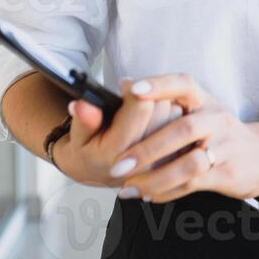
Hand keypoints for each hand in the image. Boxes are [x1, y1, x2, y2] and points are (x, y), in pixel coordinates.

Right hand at [51, 80, 182, 187]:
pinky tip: (154, 121)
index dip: (134, 90)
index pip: (142, 107)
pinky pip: (180, 125)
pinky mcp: (172, 160)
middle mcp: (143, 160)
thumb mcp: (79, 137)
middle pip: (162, 108)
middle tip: (133, 98)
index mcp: (117, 153)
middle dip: (149, 96)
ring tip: (143, 111)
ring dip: (162, 106)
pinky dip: (170, 117)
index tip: (125, 86)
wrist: (98, 172)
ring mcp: (160, 162)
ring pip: (175, 114)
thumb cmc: (90, 151)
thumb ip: (83, 120)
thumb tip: (82, 105)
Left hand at [110, 74, 258, 204]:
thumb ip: (163, 100)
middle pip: (184, 130)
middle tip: (117, 165)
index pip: (183, 84)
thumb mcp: (198, 109)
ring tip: (128, 187)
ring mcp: (225, 147)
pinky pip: (193, 184)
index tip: (132, 90)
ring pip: (189, 163)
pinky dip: (167, 191)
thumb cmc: (219, 131)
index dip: (159, 85)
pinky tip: (148, 194)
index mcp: (204, 100)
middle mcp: (216, 119)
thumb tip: (124, 83)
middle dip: (147, 149)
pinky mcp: (227, 173)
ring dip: (155, 177)